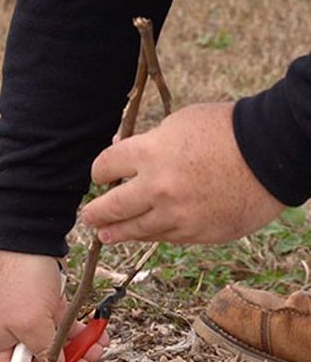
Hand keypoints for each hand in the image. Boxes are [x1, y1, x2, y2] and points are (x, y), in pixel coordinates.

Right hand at [0, 250, 108, 361]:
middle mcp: (19, 339)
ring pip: (63, 351)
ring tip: (97, 345)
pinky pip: (71, 332)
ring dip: (82, 351)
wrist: (30, 240)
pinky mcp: (53, 311)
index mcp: (4, 347)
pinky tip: (97, 331)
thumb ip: (44, 354)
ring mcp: (37, 325)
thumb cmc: (20, 280)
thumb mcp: (30, 323)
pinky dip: (85, 334)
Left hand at [82, 102, 284, 243]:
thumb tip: (121, 154)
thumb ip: (148, 142)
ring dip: (115, 233)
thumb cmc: (227, 131)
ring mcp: (176, 214)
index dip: (100, 173)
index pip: (104, 167)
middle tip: (88, 217)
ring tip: (105, 235)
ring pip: (134, 231)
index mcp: (150, 153)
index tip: (101, 177)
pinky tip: (143, 234)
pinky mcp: (194, 233)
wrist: (274, 153)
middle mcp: (157, 188)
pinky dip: (151, 235)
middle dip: (95, 213)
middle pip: (110, 208)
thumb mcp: (181, 123)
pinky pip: (163, 238)